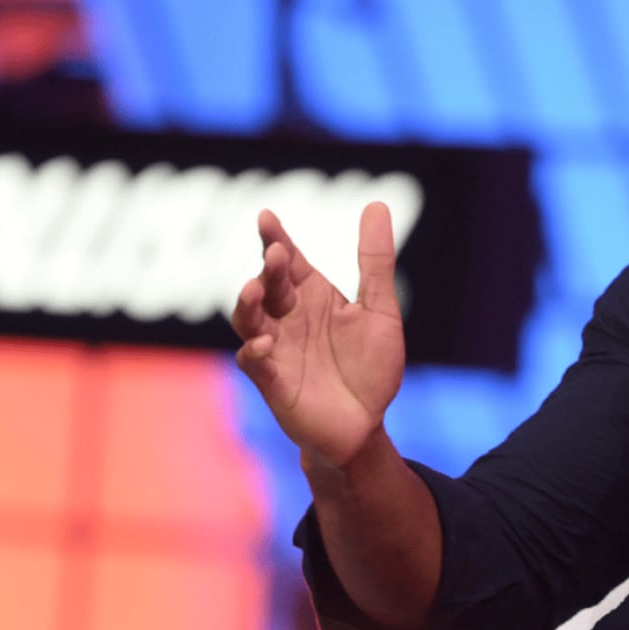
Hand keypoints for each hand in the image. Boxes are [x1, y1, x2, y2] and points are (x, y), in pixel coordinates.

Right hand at [231, 203, 405, 466]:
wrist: (366, 425)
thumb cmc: (371, 367)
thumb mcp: (380, 310)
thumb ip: (375, 261)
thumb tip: (376, 204)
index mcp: (312, 297)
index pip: (289, 261)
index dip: (276, 238)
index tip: (266, 216)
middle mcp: (288, 319)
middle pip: (269, 285)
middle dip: (270, 268)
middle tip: (277, 253)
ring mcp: (276, 350)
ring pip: (248, 320)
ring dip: (248, 304)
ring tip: (254, 288)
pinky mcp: (273, 383)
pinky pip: (255, 364)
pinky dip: (255, 353)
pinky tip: (263, 344)